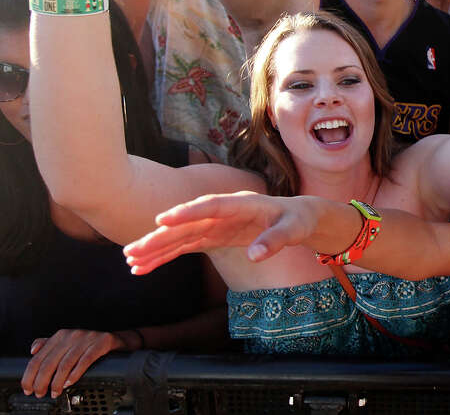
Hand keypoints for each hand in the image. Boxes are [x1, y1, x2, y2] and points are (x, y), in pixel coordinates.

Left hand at [22, 329, 129, 397]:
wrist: (119, 341)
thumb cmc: (91, 345)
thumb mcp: (69, 343)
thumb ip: (50, 345)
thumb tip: (33, 350)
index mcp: (60, 336)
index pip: (38, 358)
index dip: (30, 376)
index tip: (27, 388)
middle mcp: (72, 335)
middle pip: (50, 362)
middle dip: (42, 382)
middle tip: (40, 393)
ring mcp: (88, 337)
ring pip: (65, 363)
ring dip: (57, 381)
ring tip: (55, 392)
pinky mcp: (102, 342)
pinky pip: (86, 360)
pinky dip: (76, 373)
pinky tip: (70, 382)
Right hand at [124, 191, 320, 271]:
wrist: (298, 217)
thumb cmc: (297, 220)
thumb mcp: (295, 229)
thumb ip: (276, 240)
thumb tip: (255, 256)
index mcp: (242, 203)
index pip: (212, 206)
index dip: (188, 212)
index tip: (162, 219)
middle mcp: (223, 212)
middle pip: (187, 224)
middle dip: (160, 237)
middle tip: (132, 251)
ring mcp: (216, 224)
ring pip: (181, 236)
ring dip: (156, 248)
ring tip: (130, 261)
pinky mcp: (213, 236)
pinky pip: (186, 246)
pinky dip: (166, 256)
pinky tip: (144, 267)